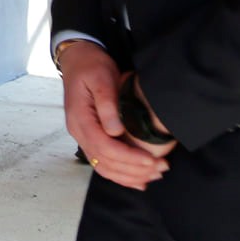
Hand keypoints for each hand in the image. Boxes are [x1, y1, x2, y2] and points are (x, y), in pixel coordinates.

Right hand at [58, 41, 169, 189]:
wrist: (78, 59)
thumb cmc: (91, 66)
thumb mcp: (101, 77)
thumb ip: (107, 104)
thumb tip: (115, 131)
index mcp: (79, 118)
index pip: (103, 147)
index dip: (128, 157)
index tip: (151, 159)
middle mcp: (78, 132)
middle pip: (104, 162)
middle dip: (134, 170)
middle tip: (161, 168)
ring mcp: (83, 136)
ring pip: (104, 167)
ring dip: (130, 176)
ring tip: (155, 174)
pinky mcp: (91, 137)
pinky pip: (104, 163)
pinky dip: (121, 175)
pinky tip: (139, 180)